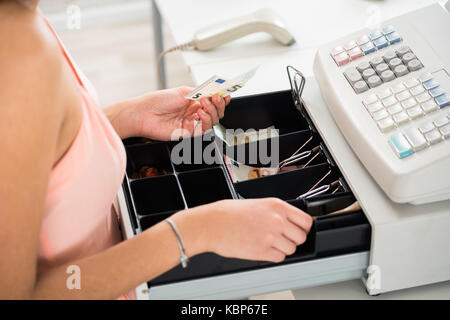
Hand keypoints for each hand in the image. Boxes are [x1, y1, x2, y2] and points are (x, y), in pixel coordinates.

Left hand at [133, 87, 230, 140]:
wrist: (145, 114)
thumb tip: (214, 91)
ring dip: (212, 112)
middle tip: (214, 98)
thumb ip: (200, 93)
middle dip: (218, 104)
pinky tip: (200, 114)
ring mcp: (192, 123)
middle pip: (216, 112)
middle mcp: (194, 112)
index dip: (221, 98)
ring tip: (204, 105)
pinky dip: (206, 121)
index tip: (226, 94)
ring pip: (213, 121)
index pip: (213, 100)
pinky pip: (204, 130)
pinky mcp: (189, 133)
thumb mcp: (183, 91)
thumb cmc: (158, 101)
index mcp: (193, 101)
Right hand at [171, 198, 312, 262]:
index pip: (305, 221)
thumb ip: (275, 212)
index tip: (299, 230)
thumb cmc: (228, 213)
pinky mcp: (262, 251)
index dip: (303, 228)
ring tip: (269, 244)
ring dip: (282, 249)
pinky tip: (263, 249)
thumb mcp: (257, 203)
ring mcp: (270, 236)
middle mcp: (277, 220)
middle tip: (282, 238)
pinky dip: (274, 256)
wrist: (212, 224)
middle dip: (293, 240)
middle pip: (300, 237)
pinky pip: (279, 258)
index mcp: (277, 206)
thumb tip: (288, 221)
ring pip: (291, 249)